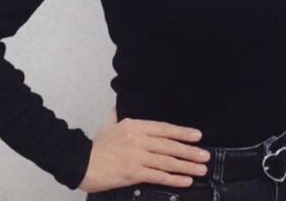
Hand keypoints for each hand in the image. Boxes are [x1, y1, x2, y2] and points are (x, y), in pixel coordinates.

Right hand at [78, 106, 211, 193]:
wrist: (80, 162)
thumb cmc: (96, 146)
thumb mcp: (108, 124)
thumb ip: (117, 115)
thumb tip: (120, 105)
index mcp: (134, 125)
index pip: (164, 128)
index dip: (182, 132)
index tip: (197, 136)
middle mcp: (138, 139)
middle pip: (169, 145)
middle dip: (189, 151)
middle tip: (205, 155)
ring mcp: (136, 156)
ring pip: (167, 161)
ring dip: (186, 166)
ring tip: (201, 169)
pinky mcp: (133, 172)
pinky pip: (158, 176)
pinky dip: (173, 178)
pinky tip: (185, 180)